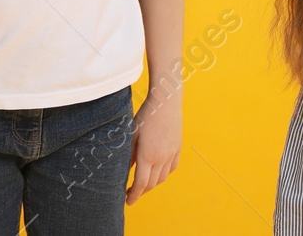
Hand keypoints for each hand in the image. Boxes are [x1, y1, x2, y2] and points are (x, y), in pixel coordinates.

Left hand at [127, 88, 180, 204]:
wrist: (166, 101)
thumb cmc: (145, 116)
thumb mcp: (131, 135)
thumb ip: (128, 156)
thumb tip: (124, 171)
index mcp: (148, 156)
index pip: (141, 184)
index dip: (134, 196)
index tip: (127, 201)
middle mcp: (162, 157)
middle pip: (152, 184)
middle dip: (141, 192)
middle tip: (131, 193)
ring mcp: (172, 153)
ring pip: (163, 177)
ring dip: (153, 184)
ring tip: (143, 182)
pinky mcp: (178, 147)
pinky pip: (172, 167)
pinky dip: (164, 173)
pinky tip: (157, 171)